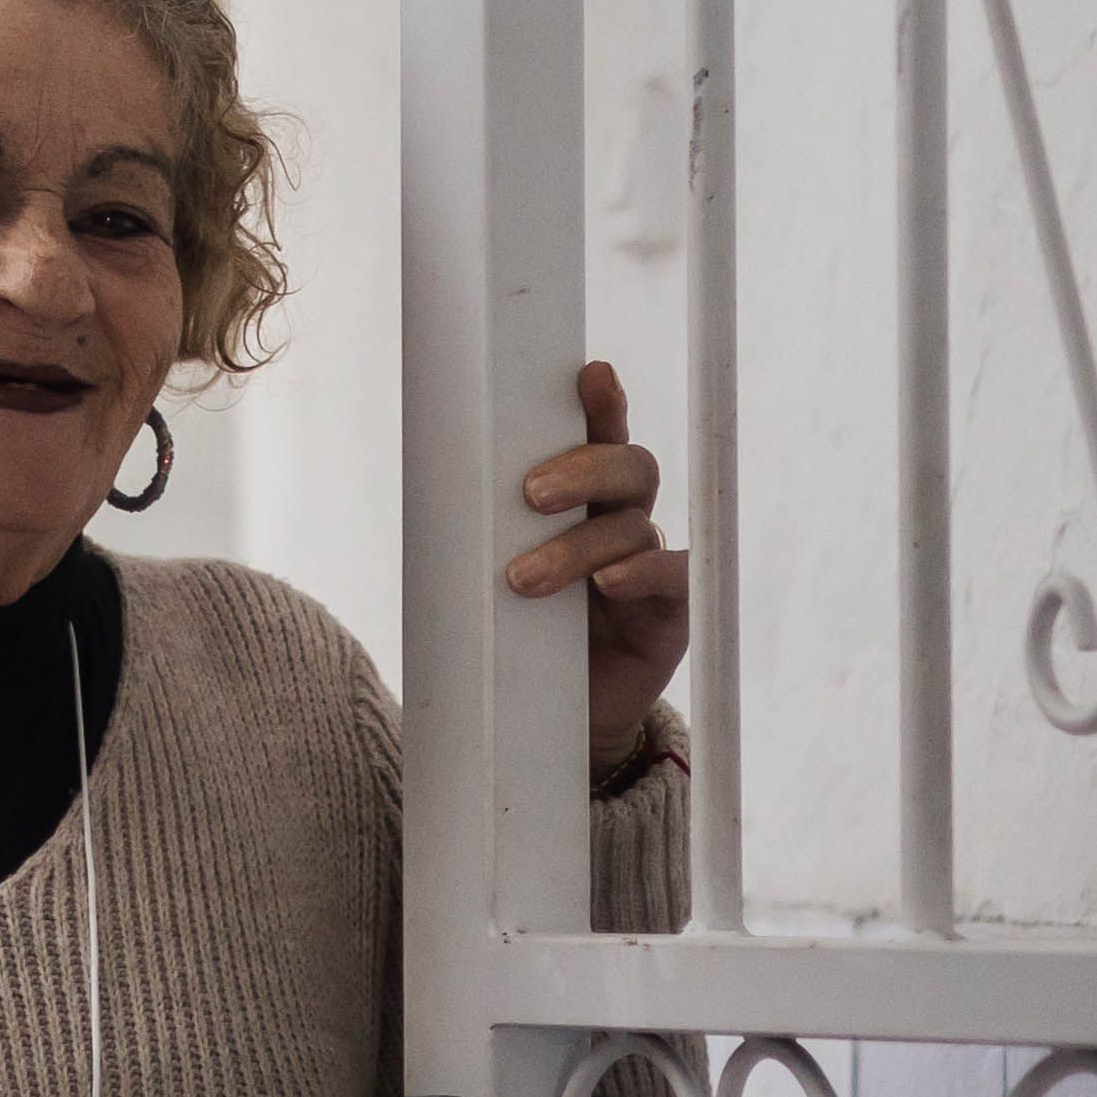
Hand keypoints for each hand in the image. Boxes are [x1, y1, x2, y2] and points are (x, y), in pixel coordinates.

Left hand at [505, 358, 691, 777]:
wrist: (549, 723)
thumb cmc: (515, 639)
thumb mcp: (486, 579)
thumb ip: (478, 533)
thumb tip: (426, 482)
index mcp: (581, 501)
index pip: (597, 437)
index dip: (600, 403)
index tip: (589, 374)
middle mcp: (621, 521)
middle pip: (626, 468)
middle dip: (581, 470)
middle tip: (528, 495)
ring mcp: (650, 565)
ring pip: (630, 526)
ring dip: (576, 546)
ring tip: (523, 580)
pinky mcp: (670, 611)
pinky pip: (669, 577)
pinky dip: (638, 573)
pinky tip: (607, 584)